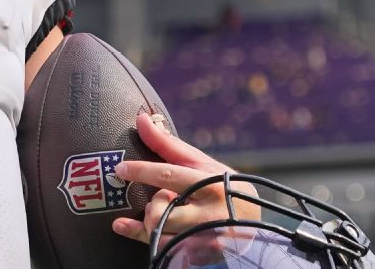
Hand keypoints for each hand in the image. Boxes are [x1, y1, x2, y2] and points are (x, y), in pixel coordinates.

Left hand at [111, 113, 259, 246]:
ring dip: (152, 219)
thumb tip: (141, 119)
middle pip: (161, 209)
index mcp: (212, 185)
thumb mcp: (204, 165)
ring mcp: (203, 240)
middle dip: (155, 203)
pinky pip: (157, 247)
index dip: (142, 171)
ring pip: (159, 231)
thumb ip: (170, 146)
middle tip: (164, 199)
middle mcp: (209, 215)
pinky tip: (122, 225)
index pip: (171, 176)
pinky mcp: (197, 256)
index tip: (120, 168)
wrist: (254, 229)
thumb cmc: (223, 189)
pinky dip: (137, 234)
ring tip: (166, 213)